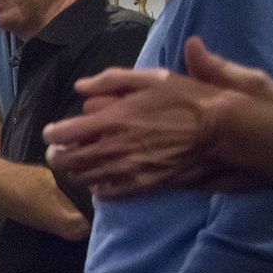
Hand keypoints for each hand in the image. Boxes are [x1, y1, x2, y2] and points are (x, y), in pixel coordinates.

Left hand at [44, 36, 272, 197]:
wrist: (220, 131)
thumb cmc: (188, 100)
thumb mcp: (153, 78)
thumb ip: (113, 79)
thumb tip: (80, 86)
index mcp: (113, 119)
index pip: (63, 132)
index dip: (52, 133)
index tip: (53, 131)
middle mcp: (113, 148)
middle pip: (67, 160)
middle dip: (57, 155)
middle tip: (58, 150)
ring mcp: (126, 170)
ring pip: (83, 178)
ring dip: (75, 171)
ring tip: (78, 163)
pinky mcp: (140, 186)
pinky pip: (106, 194)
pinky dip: (97, 187)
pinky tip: (100, 178)